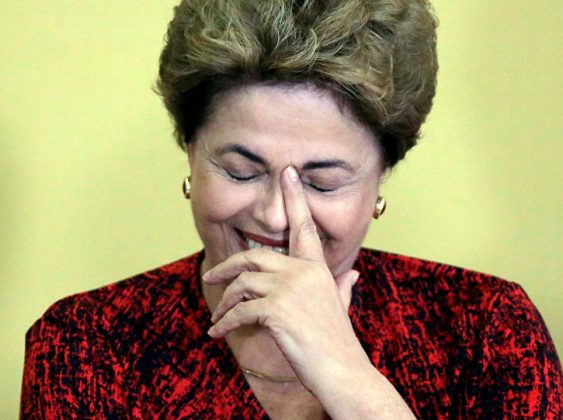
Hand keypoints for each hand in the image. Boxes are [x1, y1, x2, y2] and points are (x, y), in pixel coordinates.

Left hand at [203, 165, 366, 389]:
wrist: (342, 370)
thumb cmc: (337, 342)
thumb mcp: (340, 306)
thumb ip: (341, 286)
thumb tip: (352, 274)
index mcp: (317, 268)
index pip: (304, 226)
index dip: (294, 198)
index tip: (287, 173)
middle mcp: (304, 272)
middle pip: (253, 257)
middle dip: (227, 267)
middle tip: (210, 276)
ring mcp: (290, 289)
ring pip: (242, 284)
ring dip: (225, 303)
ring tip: (219, 318)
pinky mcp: (277, 309)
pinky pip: (240, 311)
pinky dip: (224, 323)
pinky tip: (218, 332)